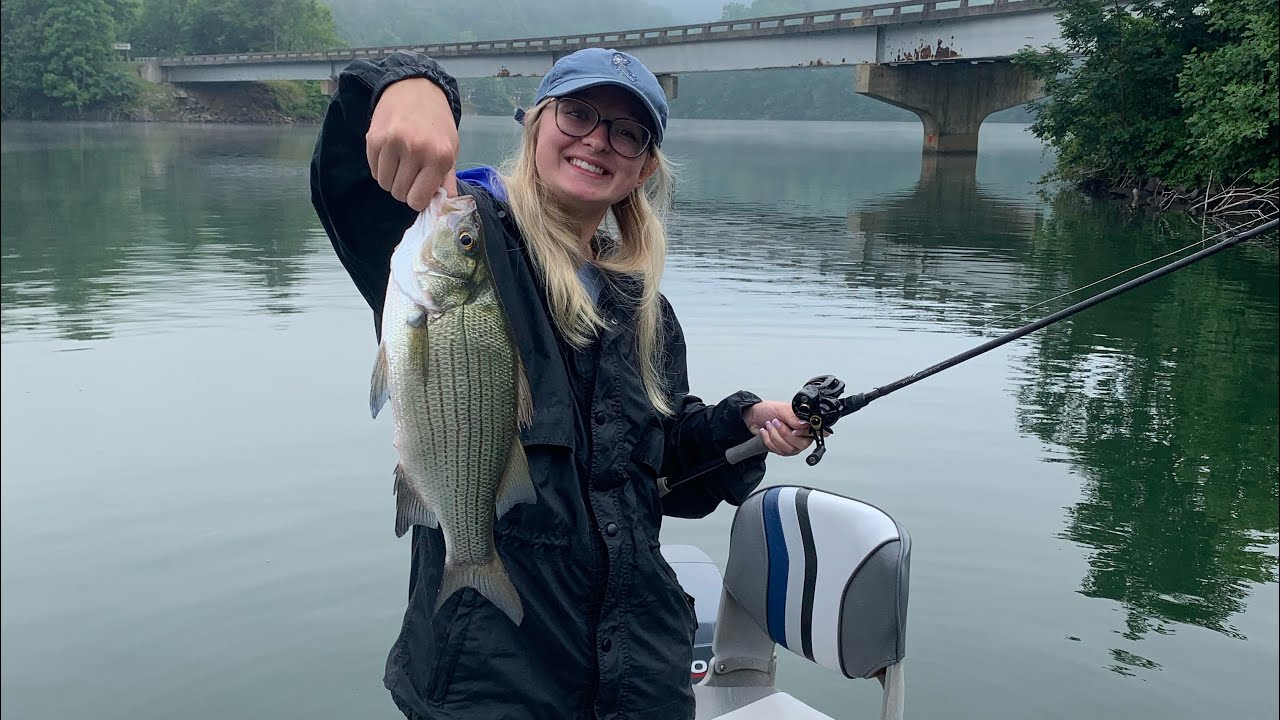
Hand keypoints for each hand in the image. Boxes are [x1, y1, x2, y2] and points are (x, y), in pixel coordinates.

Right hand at [366, 78, 459, 210]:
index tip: (419, 189)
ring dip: (391, 179)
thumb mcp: (451, 150)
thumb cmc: (436, 124)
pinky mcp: (374, 138)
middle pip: (400, 194)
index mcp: (439, 158)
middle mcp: (416, 151)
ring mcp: (393, 144)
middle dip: (404, 189)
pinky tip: (391, 154)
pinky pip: (373, 170)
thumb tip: (445, 209)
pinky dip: (381, 168)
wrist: (416, 89)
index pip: (418, 200)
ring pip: (384, 183)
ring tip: (401, 162)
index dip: (417, 198)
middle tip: (411, 173)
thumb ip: (446, 181)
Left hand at [743, 401, 815, 457]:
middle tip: (776, 423)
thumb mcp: (782, 409)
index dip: (806, 433)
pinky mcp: (783, 449)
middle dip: (785, 434)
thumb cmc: (769, 410)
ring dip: (775, 436)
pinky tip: (766, 432)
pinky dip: (769, 441)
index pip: (815, 432)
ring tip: (769, 425)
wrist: (755, 416)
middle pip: (801, 444)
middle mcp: (802, 435)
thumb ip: (794, 418)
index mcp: (806, 423)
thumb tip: (804, 425)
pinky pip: (778, 451)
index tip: (795, 430)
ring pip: (789, 449)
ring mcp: (793, 444)